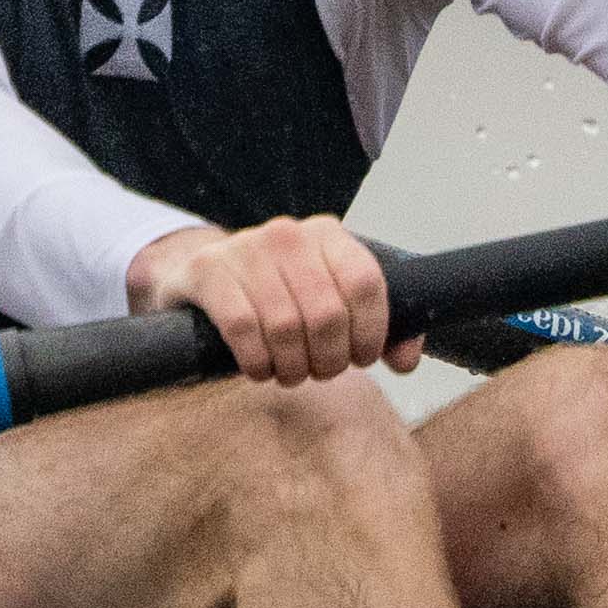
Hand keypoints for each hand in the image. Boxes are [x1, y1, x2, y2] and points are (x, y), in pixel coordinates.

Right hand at [127, 213, 401, 384]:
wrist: (200, 280)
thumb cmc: (277, 298)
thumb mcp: (328, 302)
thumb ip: (374, 327)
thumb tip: (406, 361)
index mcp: (327, 234)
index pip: (366, 284)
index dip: (370, 332)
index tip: (360, 358)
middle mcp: (286, 233)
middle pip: (327, 313)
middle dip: (328, 359)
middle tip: (318, 372)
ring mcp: (243, 248)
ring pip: (285, 325)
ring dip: (291, 366)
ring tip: (288, 374)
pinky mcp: (206, 270)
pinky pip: (241, 327)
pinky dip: (255, 361)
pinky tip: (257, 368)